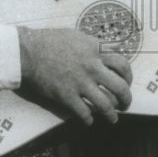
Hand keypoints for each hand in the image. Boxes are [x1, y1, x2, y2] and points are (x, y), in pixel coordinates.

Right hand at [17, 26, 132, 125]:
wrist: (28, 51)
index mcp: (97, 50)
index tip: (127, 82)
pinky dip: (89, 119)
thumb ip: (95, 45)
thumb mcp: (79, 36)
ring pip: (105, 104)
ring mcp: (81, 83)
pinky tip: (89, 120)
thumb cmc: (51, 40)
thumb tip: (107, 51)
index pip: (123, 65)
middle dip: (126, 99)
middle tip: (125, 104)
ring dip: (111, 114)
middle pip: (120, 87)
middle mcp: (93, 67)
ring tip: (113, 118)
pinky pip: (84, 113)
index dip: (129, 76)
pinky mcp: (67, 96)